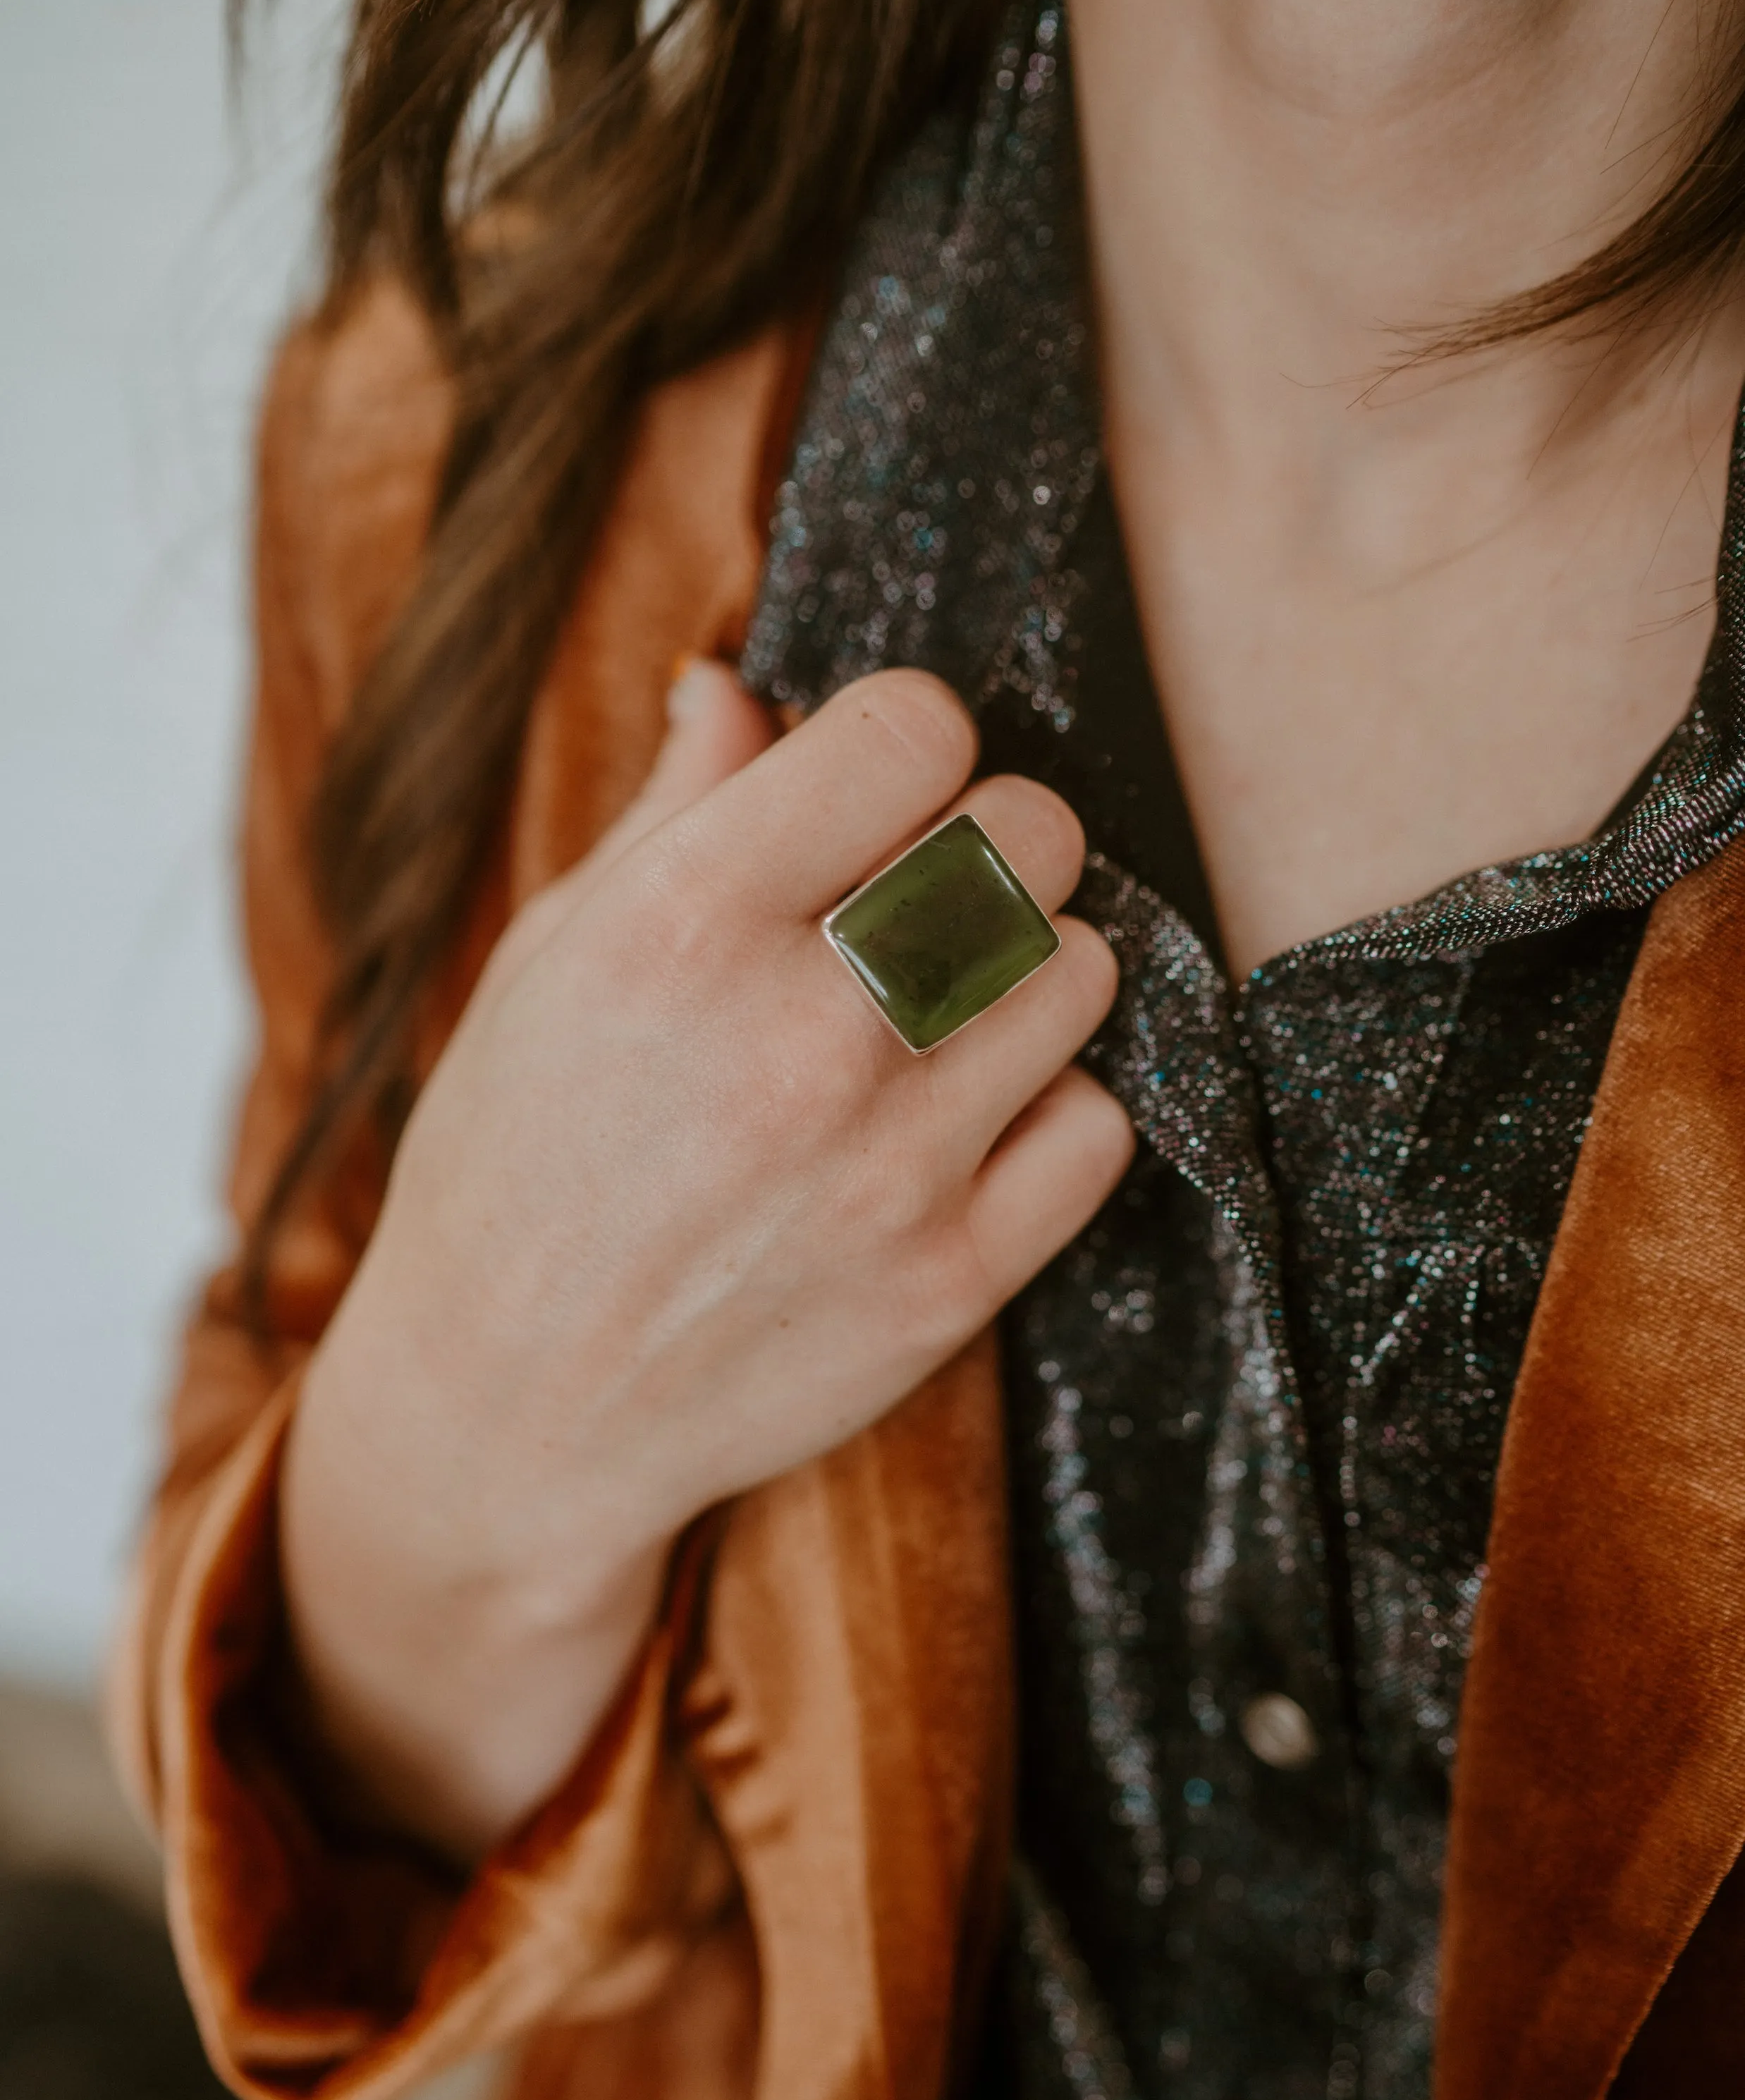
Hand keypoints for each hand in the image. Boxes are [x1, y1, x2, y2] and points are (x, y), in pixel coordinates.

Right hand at [282, 662, 1132, 1856]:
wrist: (509, 1417)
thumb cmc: (512, 1167)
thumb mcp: (547, 962)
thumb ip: (668, 814)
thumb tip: (737, 683)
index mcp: (685, 923)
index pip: (915, 729)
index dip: (909, 742)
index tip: (883, 789)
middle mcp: (803, 1031)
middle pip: (1031, 835)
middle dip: (992, 839)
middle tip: (934, 893)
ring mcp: (890, 1164)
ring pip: (1082, 973)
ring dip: (1031, 971)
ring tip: (947, 1013)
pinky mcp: (951, 1280)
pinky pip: (1097, 1128)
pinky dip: (1051, 1111)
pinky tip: (970, 1123)